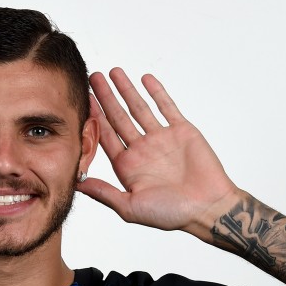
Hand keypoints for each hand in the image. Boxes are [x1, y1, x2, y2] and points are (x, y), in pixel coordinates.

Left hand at [79, 69, 240, 238]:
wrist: (209, 208)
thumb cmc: (171, 213)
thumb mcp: (130, 207)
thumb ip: (104, 193)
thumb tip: (76, 183)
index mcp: (127, 166)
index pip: (105, 136)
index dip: (93, 117)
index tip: (82, 100)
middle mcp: (142, 150)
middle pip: (118, 117)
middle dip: (105, 97)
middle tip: (92, 77)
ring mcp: (161, 139)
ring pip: (139, 108)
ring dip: (127, 90)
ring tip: (114, 72)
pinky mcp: (182, 131)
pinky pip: (167, 107)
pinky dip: (157, 92)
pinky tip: (145, 78)